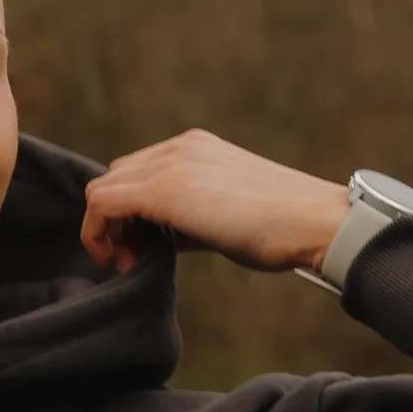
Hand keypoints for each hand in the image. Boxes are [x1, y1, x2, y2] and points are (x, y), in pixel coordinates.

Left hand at [80, 130, 345, 276]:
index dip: (129, 216)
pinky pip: (101, 205)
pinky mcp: (163, 189)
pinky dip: (99, 237)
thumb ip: (185, 222)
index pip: (135, 173)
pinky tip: (128, 263)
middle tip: (136, 260)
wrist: (312, 221)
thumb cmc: (279, 229)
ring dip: (105, 232)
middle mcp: (178, 147)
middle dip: (114, 224)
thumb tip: (155, 242)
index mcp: (194, 148)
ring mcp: (170, 164)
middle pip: (114, 180)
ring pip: (101, 191)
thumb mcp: (223, 217)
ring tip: (133, 264)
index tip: (144, 251)